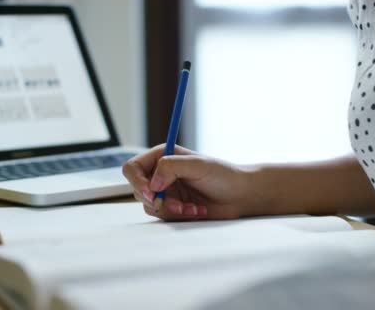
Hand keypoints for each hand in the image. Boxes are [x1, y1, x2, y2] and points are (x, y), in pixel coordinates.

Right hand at [122, 144, 253, 220]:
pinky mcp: (173, 208)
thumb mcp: (198, 165)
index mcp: (163, 156)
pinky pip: (164, 217)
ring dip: (170, 210)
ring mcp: (166, 192)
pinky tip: (196, 211)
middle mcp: (161, 174)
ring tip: (191, 208)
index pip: (134, 168)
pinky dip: (179, 216)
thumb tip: (153, 182)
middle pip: (138, 190)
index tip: (150, 192)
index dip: (137, 181)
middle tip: (176, 205)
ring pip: (150, 206)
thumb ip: (171, 167)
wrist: (240, 195)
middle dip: (157, 200)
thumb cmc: (224, 175)